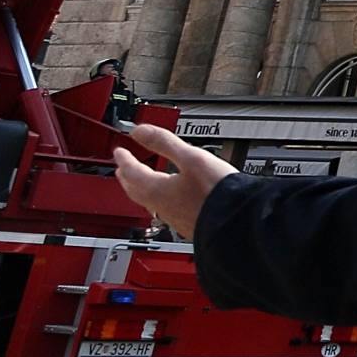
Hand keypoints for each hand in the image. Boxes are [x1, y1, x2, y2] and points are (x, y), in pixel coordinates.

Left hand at [113, 123, 234, 241]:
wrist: (237, 223)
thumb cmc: (216, 193)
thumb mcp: (192, 158)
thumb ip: (164, 142)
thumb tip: (140, 131)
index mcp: (157, 190)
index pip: (132, 173)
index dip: (124, 160)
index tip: (119, 152)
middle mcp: (162, 206)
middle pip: (135, 191)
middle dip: (127, 178)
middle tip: (122, 169)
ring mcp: (174, 218)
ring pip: (148, 202)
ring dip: (141, 189)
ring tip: (142, 182)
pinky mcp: (188, 224)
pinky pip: (164, 210)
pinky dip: (159, 200)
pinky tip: (170, 199)